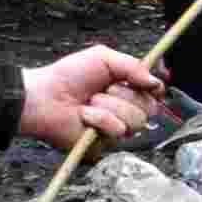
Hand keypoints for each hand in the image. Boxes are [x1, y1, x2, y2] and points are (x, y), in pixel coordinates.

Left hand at [18, 46, 171, 148]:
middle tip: (107, 89)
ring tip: (90, 102)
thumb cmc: (68, 76)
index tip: (151, 84)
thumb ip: (132, 65)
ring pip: (135, 121)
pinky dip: (99, 119)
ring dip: (110, 107)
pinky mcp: (104, 144)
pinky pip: (116, 131)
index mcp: (125, 88)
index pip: (154, 93)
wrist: (45, 97)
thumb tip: (155, 81)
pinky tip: (84, 116)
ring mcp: (114, 128)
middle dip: (127, 95)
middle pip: (150, 108)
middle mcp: (123, 109)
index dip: (156, 89)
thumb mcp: (103, 58)